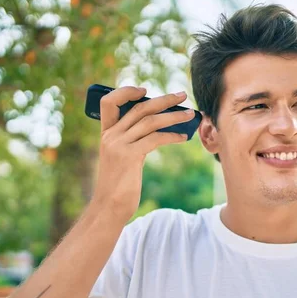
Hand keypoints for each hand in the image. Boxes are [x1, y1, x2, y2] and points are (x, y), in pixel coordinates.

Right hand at [90, 86, 195, 220]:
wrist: (109, 207)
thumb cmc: (119, 184)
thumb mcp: (122, 158)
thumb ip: (132, 141)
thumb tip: (159, 127)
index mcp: (106, 133)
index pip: (109, 102)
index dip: (126, 91)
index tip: (145, 90)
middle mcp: (110, 135)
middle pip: (139, 107)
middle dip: (164, 99)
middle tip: (182, 95)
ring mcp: (118, 145)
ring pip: (150, 120)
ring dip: (174, 115)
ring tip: (190, 114)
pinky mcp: (129, 156)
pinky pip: (156, 138)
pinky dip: (172, 135)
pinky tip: (183, 137)